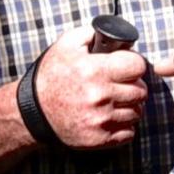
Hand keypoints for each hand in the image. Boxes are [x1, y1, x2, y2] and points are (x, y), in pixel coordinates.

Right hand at [31, 25, 150, 151]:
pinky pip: (129, 133)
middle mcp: (100, 97)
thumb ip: (92, 34)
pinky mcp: (98, 139)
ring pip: (137, 112)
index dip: (134, 64)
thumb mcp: (66, 45)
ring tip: (116, 101)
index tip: (128, 67)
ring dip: (130, 106)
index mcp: (94, 71)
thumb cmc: (51, 76)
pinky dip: (124, 125)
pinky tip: (112, 117)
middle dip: (134, 85)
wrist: (32, 111)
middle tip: (123, 84)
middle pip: (141, 91)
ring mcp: (100, 120)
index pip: (137, 66)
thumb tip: (117, 37)